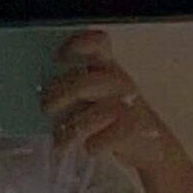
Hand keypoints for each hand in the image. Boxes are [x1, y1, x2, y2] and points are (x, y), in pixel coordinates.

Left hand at [41, 29, 170, 172]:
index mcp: (107, 67)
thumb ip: (74, 89)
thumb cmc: (114, 119)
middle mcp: (117, 81)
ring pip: (94, 113)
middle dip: (59, 96)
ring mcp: (128, 104)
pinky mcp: (134, 127)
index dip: (76, 45)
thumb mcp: (96, 95)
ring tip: (61, 143)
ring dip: (71, 129)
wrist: (150, 144)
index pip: (97, 43)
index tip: (58, 58)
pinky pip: (109, 136)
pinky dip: (94, 145)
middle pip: (83, 82)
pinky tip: (88, 149)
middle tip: (47, 108)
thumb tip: (43, 98)